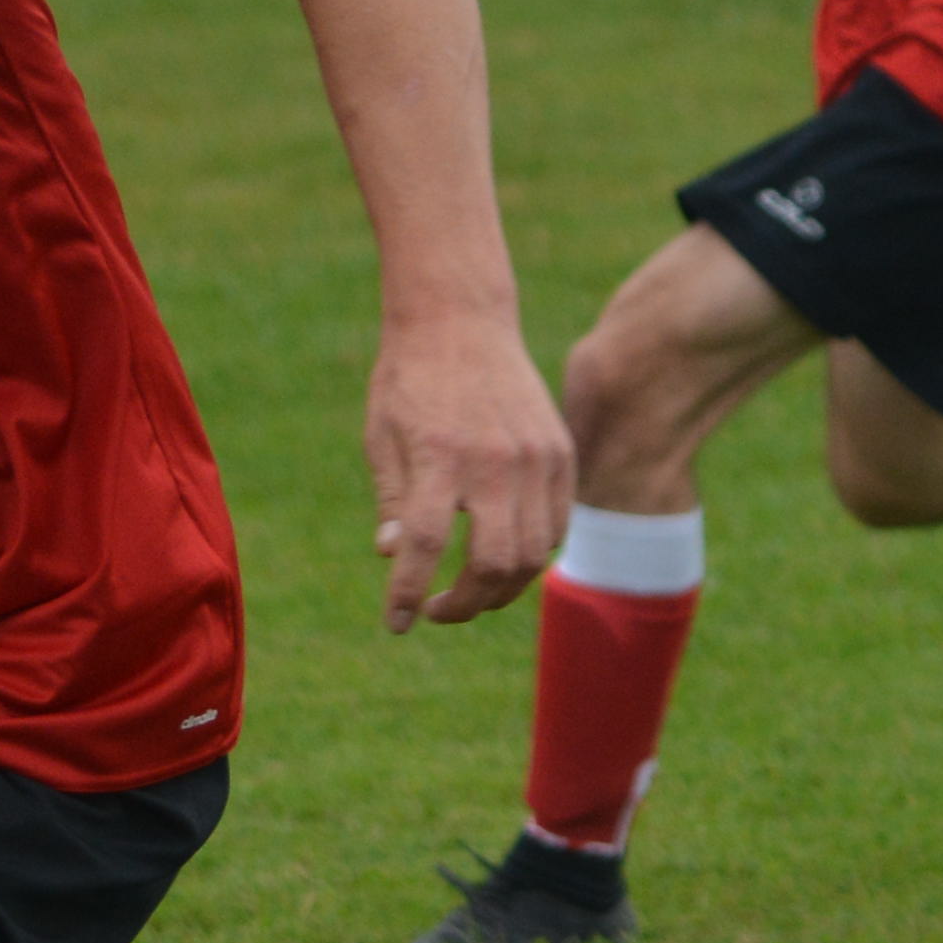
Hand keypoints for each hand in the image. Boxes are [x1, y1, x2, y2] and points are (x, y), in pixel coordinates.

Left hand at [366, 319, 572, 631]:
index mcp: (439, 457)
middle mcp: (493, 461)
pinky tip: (506, 556)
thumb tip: (395, 557)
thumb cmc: (409, 381)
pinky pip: (557, 524)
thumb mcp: (383, 438)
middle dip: (467, 604)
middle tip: (439, 610)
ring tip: (473, 590)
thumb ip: (394, 501)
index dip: (409, 593)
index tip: (398, 623)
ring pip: (533, 553)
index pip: (425, 546)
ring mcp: (535, 458)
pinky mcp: (560, 453)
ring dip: (503, 587)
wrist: (460, 319)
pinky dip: (534, 553)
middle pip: (494, 563)